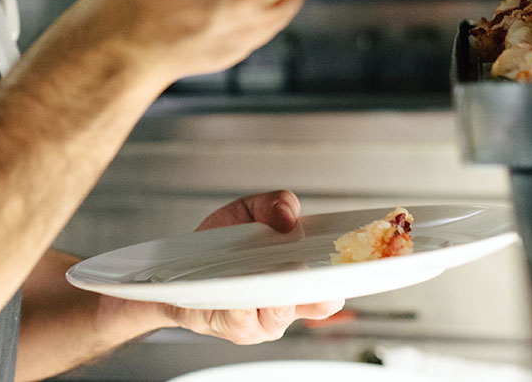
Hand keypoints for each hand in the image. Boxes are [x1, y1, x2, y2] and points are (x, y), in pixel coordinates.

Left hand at [156, 190, 343, 343]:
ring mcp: (261, 321)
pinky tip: (233, 285)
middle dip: (313, 287)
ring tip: (267, 274)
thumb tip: (288, 217)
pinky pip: (240, 317)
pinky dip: (238, 300)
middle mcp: (285, 306)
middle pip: (315, 304)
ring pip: (277, 314)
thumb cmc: (223, 243)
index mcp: (299, 279)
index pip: (333, 287)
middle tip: (306, 267)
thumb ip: (274, 204)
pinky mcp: (232, 328)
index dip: (346, 277)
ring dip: (273, 293)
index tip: (350, 263)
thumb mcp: (249, 211)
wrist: (181, 266)